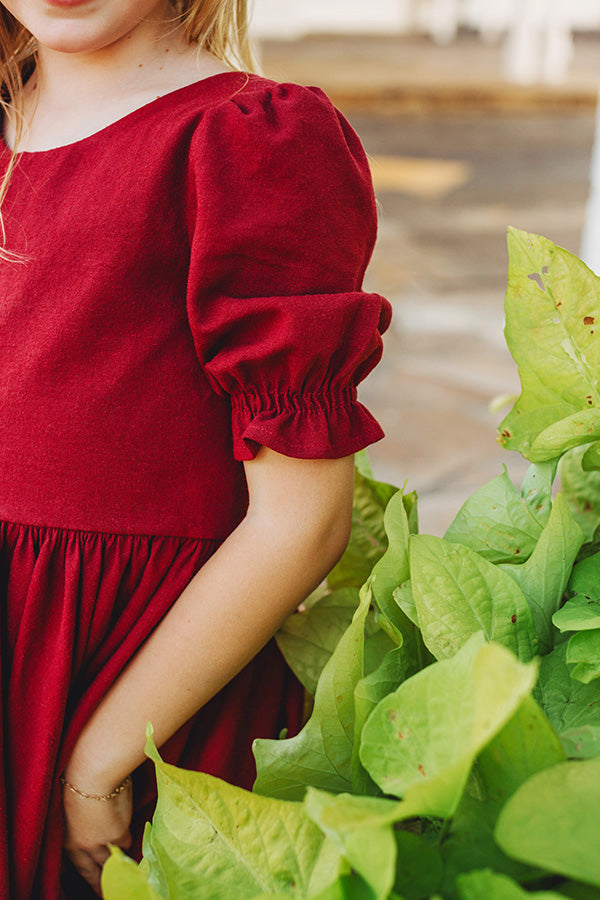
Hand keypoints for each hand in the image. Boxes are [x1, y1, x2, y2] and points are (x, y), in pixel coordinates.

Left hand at [62, 776, 132, 896]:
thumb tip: (94, 826)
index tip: (96, 886)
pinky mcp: (119, 836)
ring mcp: (102, 845)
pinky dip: (127, 838)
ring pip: (113, 860)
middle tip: (110, 891)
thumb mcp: (76, 809)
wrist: (94, 773)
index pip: (80, 870)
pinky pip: (126, 842)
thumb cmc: (81, 782)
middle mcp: (84, 849)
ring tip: (128, 866)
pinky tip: (128, 832)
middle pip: (96, 874)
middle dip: (104, 883)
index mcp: (69, 842)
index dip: (90, 879)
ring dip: (119, 860)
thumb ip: (84, 824)